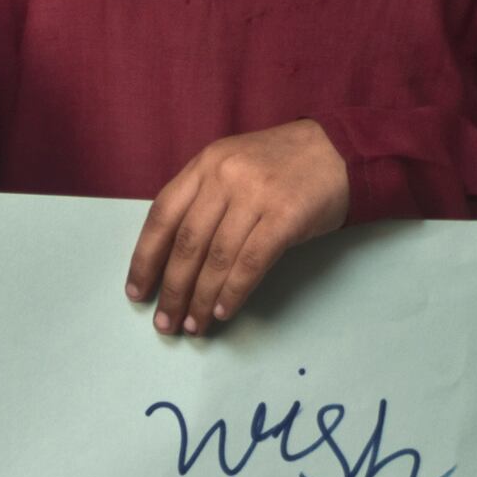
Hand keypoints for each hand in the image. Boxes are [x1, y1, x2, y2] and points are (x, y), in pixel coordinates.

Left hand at [126, 121, 349, 336]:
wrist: (339, 150)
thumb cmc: (283, 166)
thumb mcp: (233, 166)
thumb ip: (203, 199)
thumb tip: (174, 258)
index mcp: (205, 164)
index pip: (162, 215)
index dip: (145, 259)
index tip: (137, 292)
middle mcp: (225, 177)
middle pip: (187, 243)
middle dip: (172, 290)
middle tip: (165, 322)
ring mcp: (256, 195)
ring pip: (217, 258)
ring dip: (202, 299)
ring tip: (195, 325)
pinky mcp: (286, 216)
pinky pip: (251, 263)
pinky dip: (234, 291)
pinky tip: (224, 311)